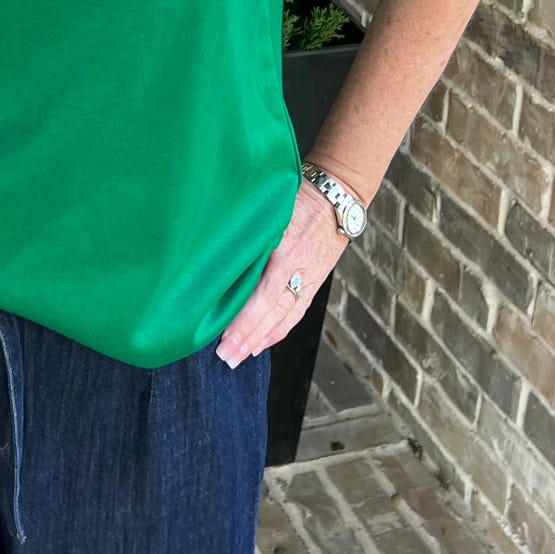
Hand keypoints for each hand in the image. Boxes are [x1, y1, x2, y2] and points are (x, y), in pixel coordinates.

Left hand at [214, 180, 349, 365]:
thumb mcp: (271, 209)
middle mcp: (299, 270)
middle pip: (273, 313)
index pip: (264, 295)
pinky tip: (263, 342)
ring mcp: (309, 279)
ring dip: (262, 339)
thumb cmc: (298, 196)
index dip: (245, 320)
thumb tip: (217, 254)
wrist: (338, 196)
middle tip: (227, 358)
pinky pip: (296, 313)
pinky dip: (279, 330)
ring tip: (241, 356)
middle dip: (249, 338)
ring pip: (285, 317)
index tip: (224, 338)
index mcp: (287, 251)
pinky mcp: (314, 283)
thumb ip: (250, 232)